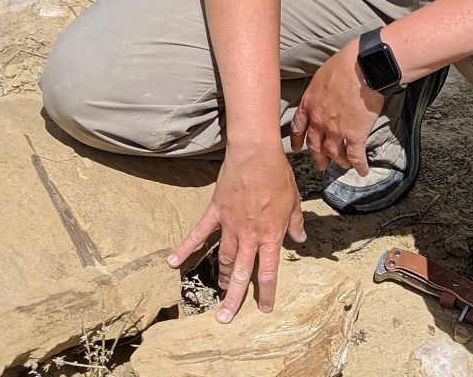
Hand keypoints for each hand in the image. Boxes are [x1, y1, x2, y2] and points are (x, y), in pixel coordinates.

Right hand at [166, 144, 305, 318]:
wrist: (256, 155)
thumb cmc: (278, 175)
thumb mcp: (293, 200)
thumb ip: (295, 222)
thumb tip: (300, 238)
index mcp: (270, 233)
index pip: (268, 270)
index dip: (266, 292)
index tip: (263, 309)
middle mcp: (250, 234)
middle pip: (242, 272)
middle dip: (234, 297)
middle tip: (225, 318)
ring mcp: (230, 224)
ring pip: (224, 257)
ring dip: (222, 276)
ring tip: (218, 292)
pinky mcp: (216, 212)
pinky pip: (199, 233)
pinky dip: (186, 247)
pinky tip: (172, 261)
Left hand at [290, 38, 383, 175]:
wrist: (362, 68)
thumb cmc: (344, 64)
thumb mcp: (322, 75)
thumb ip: (319, 90)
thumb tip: (324, 92)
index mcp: (309, 104)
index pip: (298, 127)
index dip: (297, 140)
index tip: (297, 148)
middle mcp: (319, 121)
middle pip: (315, 146)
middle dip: (318, 157)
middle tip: (321, 164)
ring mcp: (336, 131)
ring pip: (334, 154)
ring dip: (339, 161)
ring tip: (343, 164)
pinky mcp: (355, 136)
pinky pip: (356, 157)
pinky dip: (359, 166)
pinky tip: (362, 170)